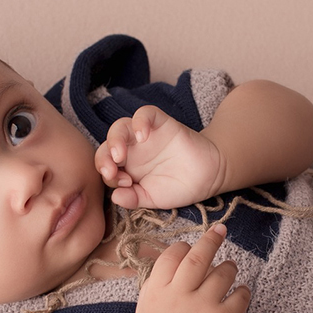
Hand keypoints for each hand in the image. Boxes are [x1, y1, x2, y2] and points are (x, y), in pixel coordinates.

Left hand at [94, 106, 223, 209]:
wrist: (208, 177)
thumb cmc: (179, 187)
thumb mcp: (153, 198)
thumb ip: (133, 199)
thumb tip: (115, 197)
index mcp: (126, 168)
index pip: (106, 166)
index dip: (109, 176)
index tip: (125, 186)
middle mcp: (132, 150)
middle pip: (107, 145)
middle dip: (104, 158)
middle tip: (111, 171)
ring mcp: (146, 135)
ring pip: (120, 127)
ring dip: (114, 139)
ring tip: (119, 154)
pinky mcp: (161, 123)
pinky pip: (145, 113)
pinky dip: (140, 121)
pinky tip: (143, 136)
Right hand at [134, 225, 250, 312]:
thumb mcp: (148, 308)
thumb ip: (157, 281)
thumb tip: (175, 249)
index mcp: (156, 292)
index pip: (171, 255)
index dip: (183, 247)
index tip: (190, 248)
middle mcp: (178, 298)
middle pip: (198, 256)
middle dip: (211, 239)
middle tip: (220, 230)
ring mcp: (202, 309)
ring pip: (224, 272)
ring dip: (229, 267)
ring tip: (228, 271)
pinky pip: (241, 293)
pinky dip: (243, 291)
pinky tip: (237, 294)